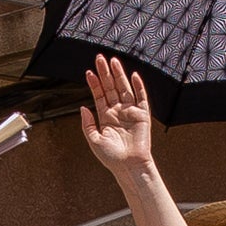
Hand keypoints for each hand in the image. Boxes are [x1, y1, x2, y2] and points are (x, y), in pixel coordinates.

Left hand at [76, 53, 155, 177]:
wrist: (129, 167)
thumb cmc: (112, 158)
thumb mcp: (94, 140)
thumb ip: (87, 124)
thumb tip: (83, 107)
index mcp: (106, 117)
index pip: (99, 95)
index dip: (94, 83)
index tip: (89, 72)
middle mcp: (118, 111)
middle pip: (111, 87)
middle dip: (105, 73)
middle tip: (100, 58)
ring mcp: (130, 112)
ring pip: (124, 88)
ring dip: (119, 75)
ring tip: (113, 61)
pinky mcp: (142, 115)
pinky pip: (141, 97)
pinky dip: (138, 86)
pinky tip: (133, 75)